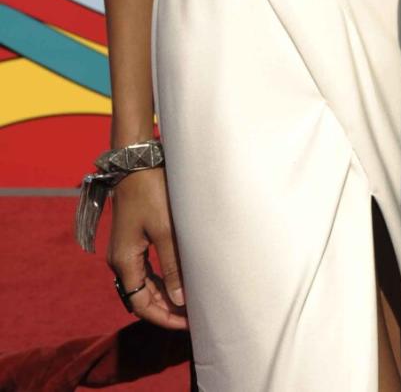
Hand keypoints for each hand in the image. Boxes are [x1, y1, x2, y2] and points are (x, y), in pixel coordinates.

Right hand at [107, 167, 187, 329]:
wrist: (136, 163)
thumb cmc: (151, 192)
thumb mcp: (166, 230)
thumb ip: (173, 266)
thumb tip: (180, 300)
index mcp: (124, 262)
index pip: (141, 305)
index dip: (164, 318)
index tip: (187, 325)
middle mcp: (120, 260)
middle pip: (141, 298)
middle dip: (166, 310)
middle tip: (192, 318)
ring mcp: (124, 250)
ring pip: (143, 286)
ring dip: (164, 296)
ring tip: (188, 304)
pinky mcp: (132, 240)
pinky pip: (145, 271)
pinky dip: (160, 281)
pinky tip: (178, 282)